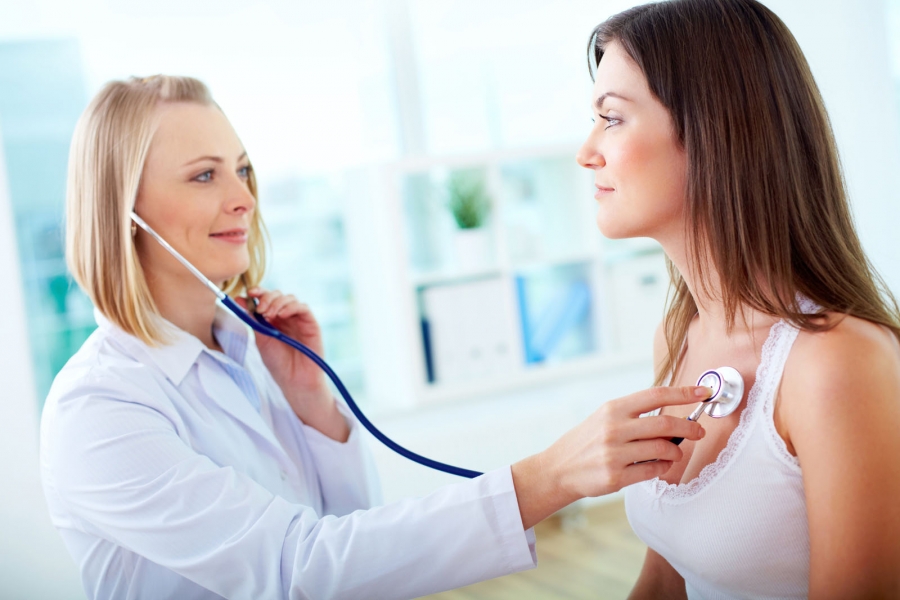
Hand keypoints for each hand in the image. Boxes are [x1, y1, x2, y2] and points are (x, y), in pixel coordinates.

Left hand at [235, 288, 347, 440]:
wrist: (294, 380)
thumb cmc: (278, 363)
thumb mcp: (260, 339)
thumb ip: (251, 319)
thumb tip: (238, 300)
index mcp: (273, 319)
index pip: (266, 298)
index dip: (258, 292)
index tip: (248, 294)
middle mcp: (286, 316)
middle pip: (278, 295)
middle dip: (267, 297)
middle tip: (260, 309)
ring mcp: (299, 319)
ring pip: (290, 298)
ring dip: (277, 303)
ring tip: (269, 315)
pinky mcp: (311, 324)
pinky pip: (303, 308)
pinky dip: (291, 307)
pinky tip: (282, 315)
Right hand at [511, 385, 710, 528]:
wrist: (559, 468)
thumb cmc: (587, 441)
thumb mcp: (605, 417)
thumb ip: (634, 414)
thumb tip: (672, 413)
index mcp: (613, 409)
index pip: (655, 395)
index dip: (683, 393)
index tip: (703, 392)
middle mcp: (614, 428)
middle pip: (665, 425)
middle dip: (690, 428)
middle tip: (699, 431)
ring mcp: (614, 453)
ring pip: (663, 449)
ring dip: (677, 452)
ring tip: (676, 452)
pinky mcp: (616, 476)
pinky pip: (653, 470)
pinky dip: (664, 467)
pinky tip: (662, 465)